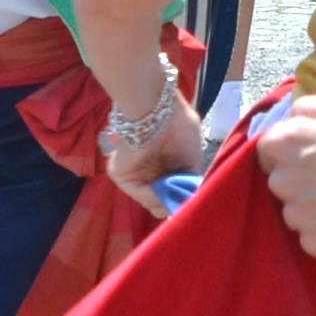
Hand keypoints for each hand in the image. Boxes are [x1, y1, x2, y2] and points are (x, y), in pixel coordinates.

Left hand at [96, 66, 210, 212]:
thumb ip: (189, 179)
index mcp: (168, 163)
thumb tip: (186, 200)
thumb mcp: (192, 157)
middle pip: (163, 199)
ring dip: (164, 200)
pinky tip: (161, 190)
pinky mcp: (122, 176)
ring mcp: (136, 174)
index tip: (193, 199)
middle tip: (183, 199)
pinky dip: (152, 196)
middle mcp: (151, 170)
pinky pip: (139, 194)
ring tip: (174, 192)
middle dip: (174, 202)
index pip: (176, 190)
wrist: (154, 113)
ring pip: (151, 201)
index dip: (184, 197)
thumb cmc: (179, 128)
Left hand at [253, 87, 315, 263]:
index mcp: (287, 143)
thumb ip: (314, 107)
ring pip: (298, 213)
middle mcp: (285, 182)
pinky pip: (315, 238)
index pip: (268, 150)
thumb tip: (296, 117)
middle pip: (282, 183)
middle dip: (304, 180)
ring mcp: (301, 218)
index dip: (293, 151)